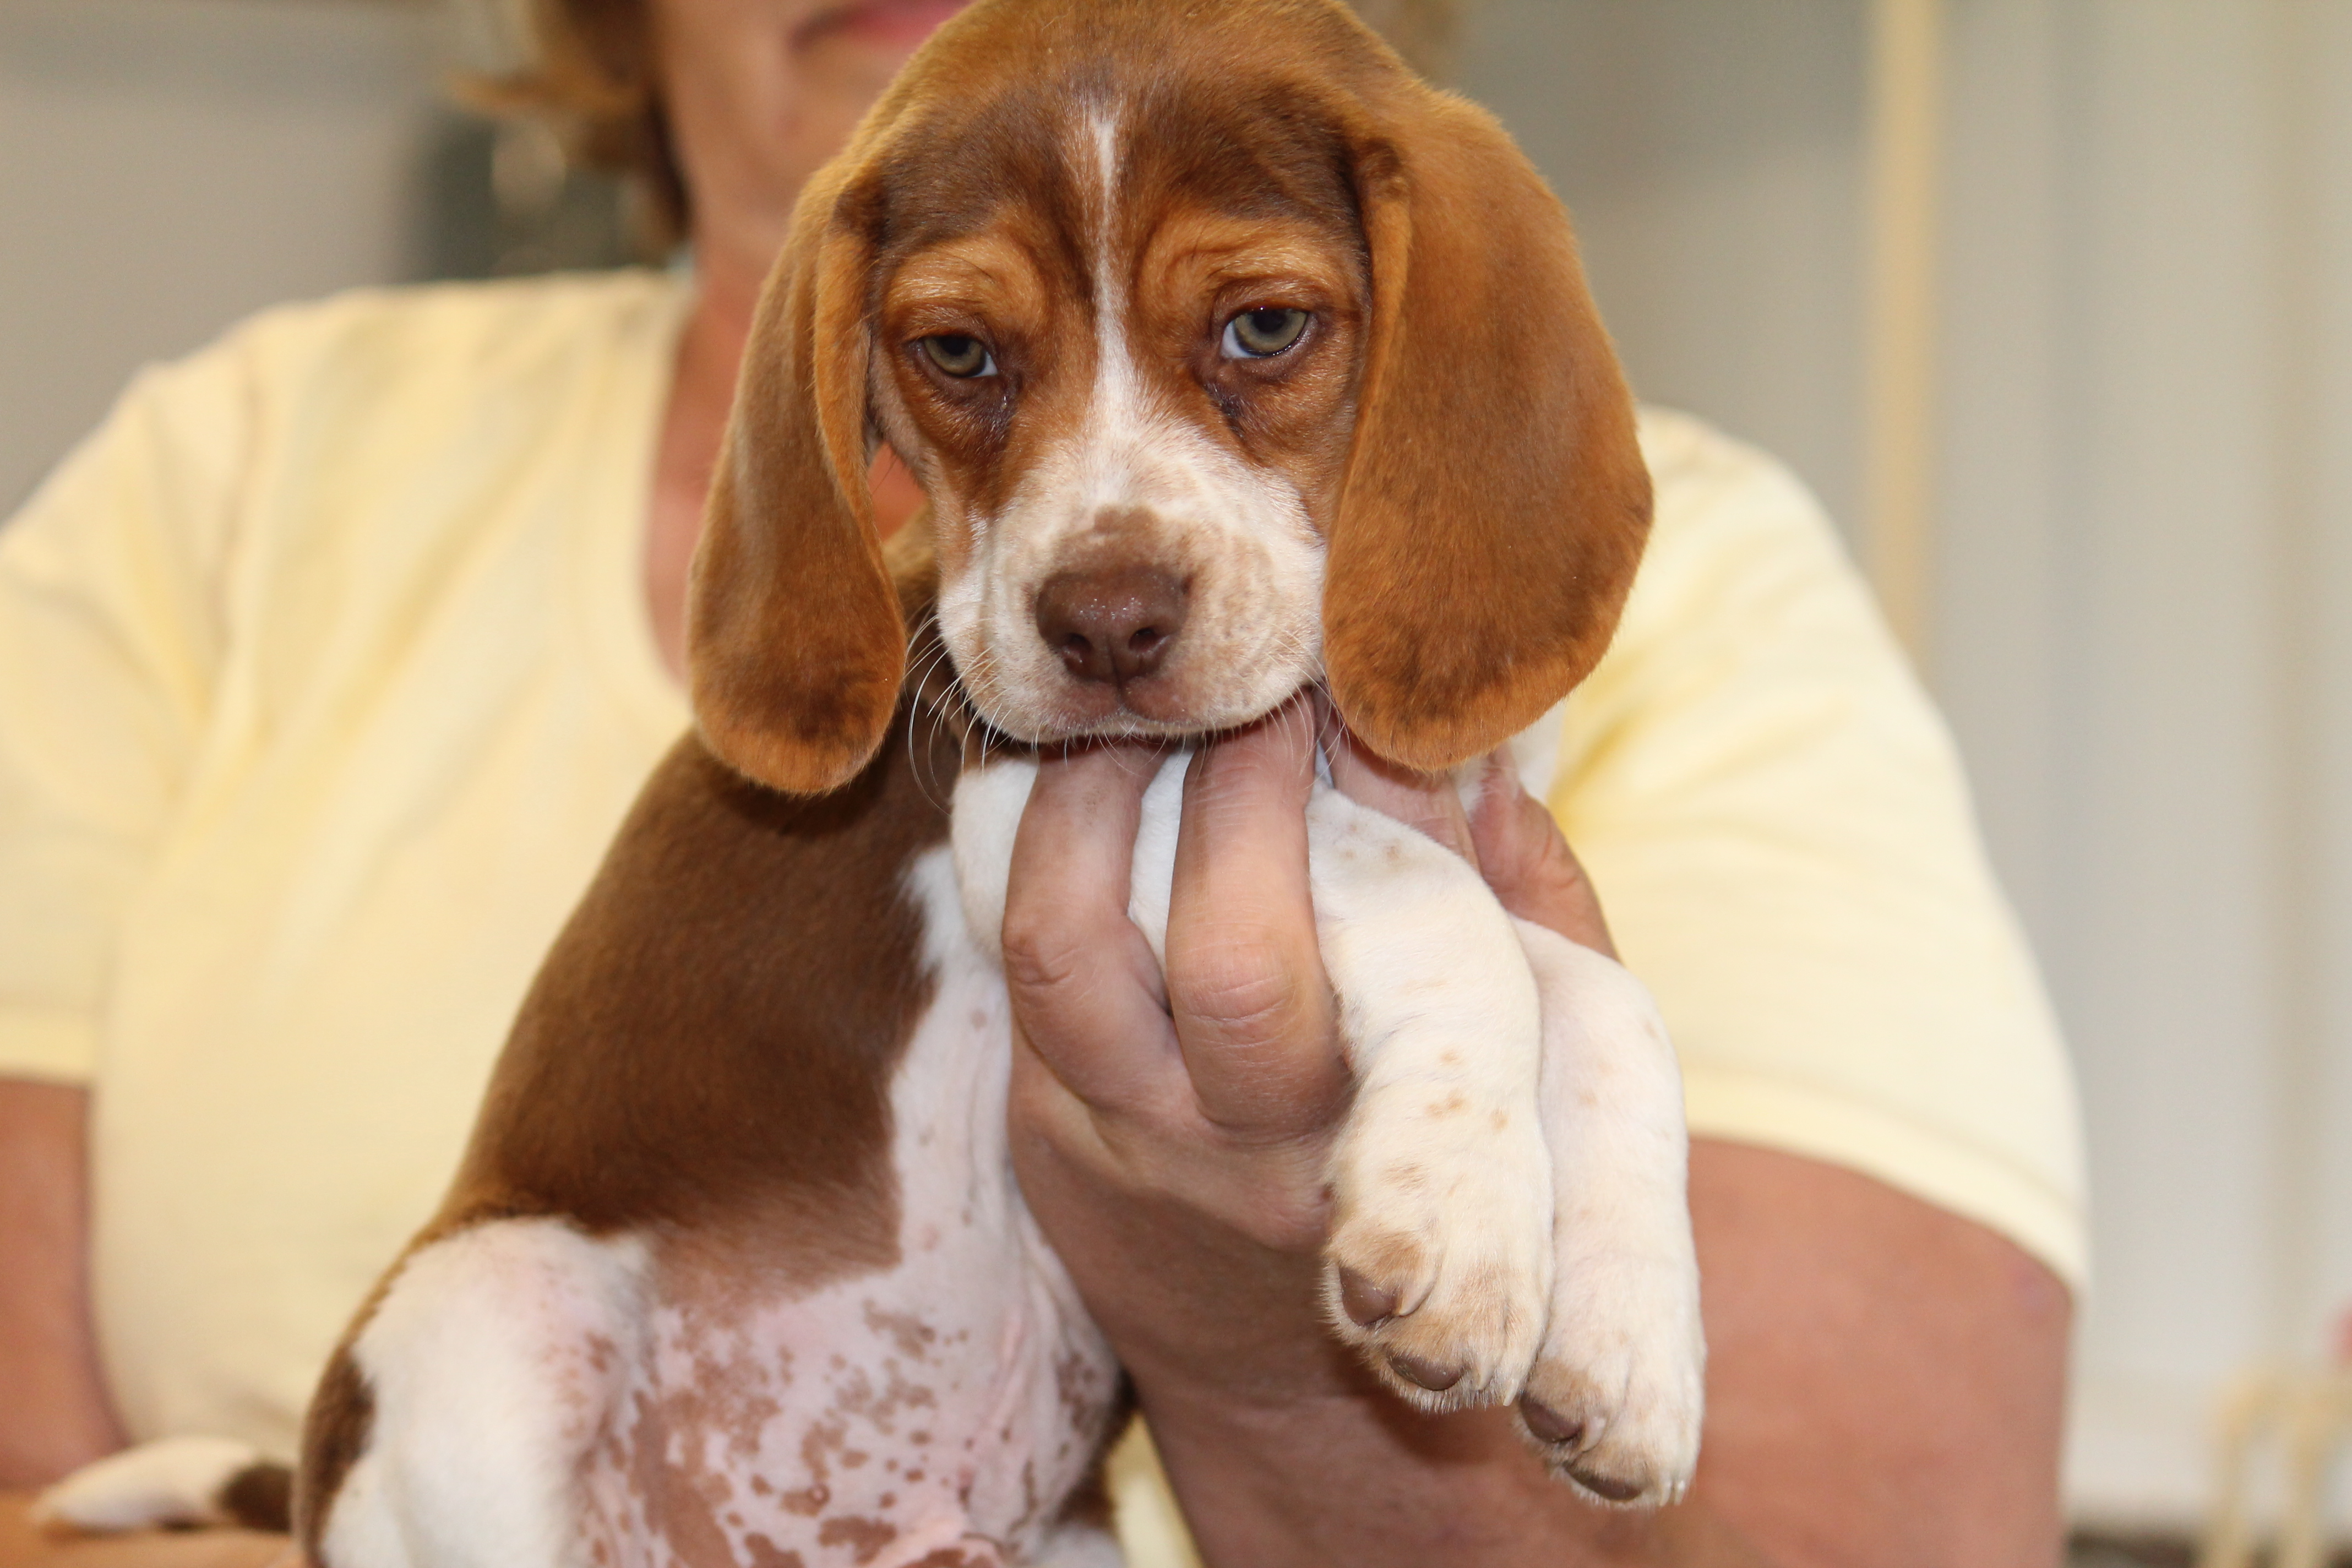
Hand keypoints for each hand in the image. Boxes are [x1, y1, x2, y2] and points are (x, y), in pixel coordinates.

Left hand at [1000, 701, 1689, 1564]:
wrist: (1285, 1383)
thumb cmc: (1445, 1187)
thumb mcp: (1551, 1065)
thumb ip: (1529, 904)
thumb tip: (1469, 741)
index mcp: (1426, 1136)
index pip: (1433, 974)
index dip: (1396, 812)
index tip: (1373, 700)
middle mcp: (1276, 1158)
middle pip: (1241, 968)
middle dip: (1248, 797)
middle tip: (1263, 686)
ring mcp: (1142, 1148)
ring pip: (1077, 953)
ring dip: (1096, 799)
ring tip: (1137, 705)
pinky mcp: (1049, 1135)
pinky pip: (1020, 970)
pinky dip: (1033, 844)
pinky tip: (1069, 766)